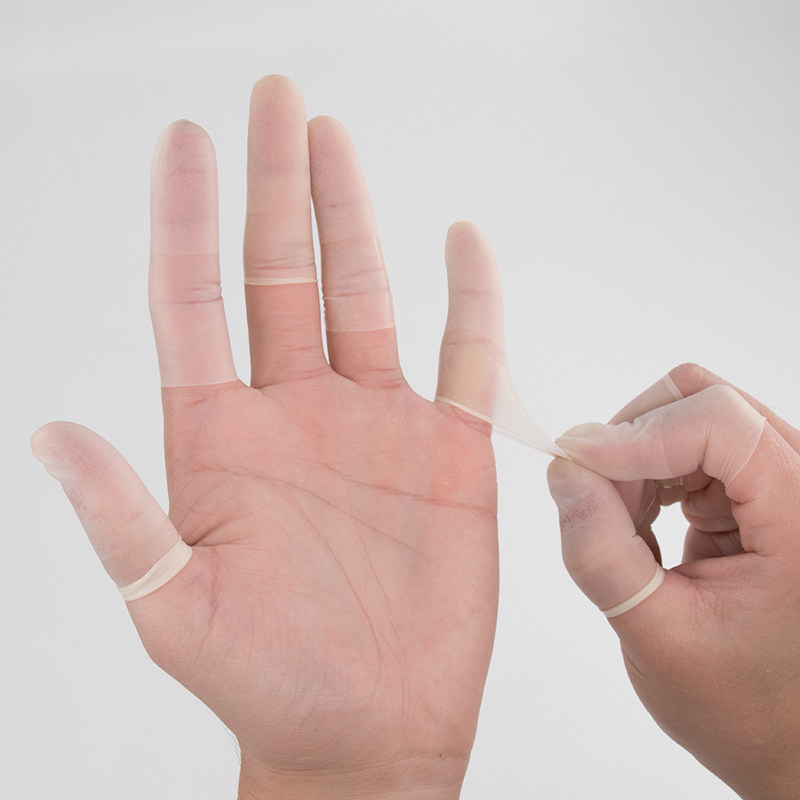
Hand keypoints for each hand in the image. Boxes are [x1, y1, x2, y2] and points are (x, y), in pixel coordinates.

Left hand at [32, 76, 500, 799]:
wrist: (369, 732)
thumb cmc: (269, 684)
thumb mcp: (176, 610)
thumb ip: (122, 520)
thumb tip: (46, 436)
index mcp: (220, 440)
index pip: (194, 303)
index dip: (184, 219)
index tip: (185, 139)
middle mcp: (295, 414)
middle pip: (280, 273)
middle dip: (272, 183)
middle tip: (274, 99)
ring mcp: (376, 425)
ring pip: (364, 295)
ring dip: (351, 216)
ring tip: (334, 140)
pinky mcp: (449, 450)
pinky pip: (465, 356)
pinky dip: (470, 300)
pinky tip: (460, 242)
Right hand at [548, 363, 799, 799]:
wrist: (782, 731)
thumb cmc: (741, 704)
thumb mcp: (657, 638)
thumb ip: (600, 554)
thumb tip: (564, 469)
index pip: (722, 423)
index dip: (641, 434)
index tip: (576, 464)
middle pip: (704, 400)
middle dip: (632, 442)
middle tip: (598, 508)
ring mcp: (782, 479)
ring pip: (687, 414)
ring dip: (634, 459)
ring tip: (626, 531)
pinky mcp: (754, 484)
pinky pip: (684, 442)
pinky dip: (644, 471)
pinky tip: (642, 525)